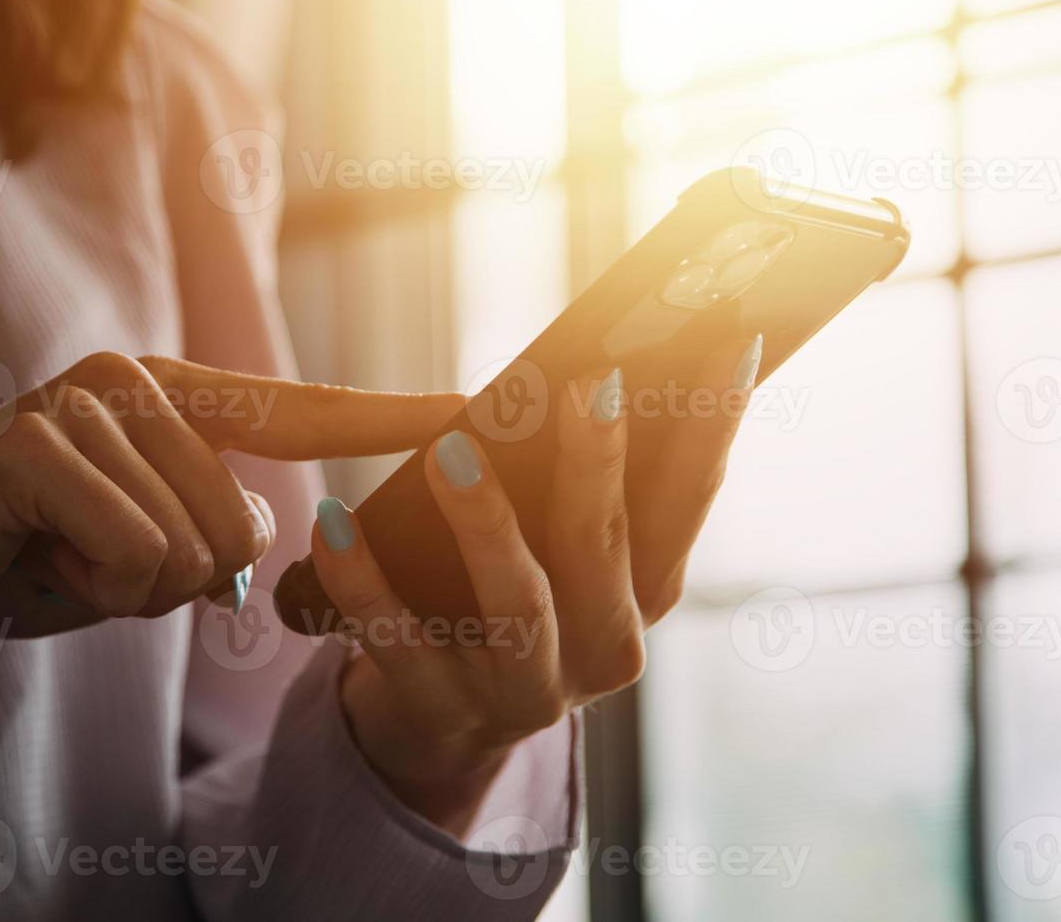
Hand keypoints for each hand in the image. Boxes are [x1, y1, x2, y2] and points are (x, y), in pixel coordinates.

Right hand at [0, 352, 461, 637]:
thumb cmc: (31, 556)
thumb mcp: (142, 560)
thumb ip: (213, 539)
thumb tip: (262, 535)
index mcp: (176, 398)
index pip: (303, 409)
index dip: (391, 416)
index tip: (474, 407)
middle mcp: (136, 379)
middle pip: (240, 527)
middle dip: (170, 582)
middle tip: (89, 561)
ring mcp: (82, 399)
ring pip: (187, 549)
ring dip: (121, 588)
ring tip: (55, 553)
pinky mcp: (32, 442)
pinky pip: (129, 554)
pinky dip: (86, 587)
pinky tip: (32, 554)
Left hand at [309, 336, 761, 832]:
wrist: (441, 720)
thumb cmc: (509, 591)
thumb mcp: (557, 545)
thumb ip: (579, 478)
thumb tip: (591, 366)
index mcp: (646, 594)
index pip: (687, 501)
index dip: (712, 425)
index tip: (729, 340)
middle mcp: (605, 647)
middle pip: (605, 549)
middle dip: (600, 466)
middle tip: (591, 383)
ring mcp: (530, 690)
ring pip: (518, 606)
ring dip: (487, 525)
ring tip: (451, 455)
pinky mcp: (445, 710)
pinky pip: (399, 640)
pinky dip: (363, 580)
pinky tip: (332, 521)